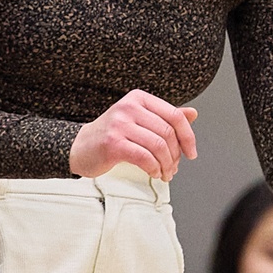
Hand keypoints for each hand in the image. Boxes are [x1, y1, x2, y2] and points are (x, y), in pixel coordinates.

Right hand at [70, 89, 197, 180]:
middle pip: (167, 132)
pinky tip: (153, 173)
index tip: (191, 152)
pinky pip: (145, 157)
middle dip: (176, 155)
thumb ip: (165, 117)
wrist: (80, 146)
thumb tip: (193, 113)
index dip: (188, 136)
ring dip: (166, 165)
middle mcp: (129, 107)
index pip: (174, 115)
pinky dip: (154, 168)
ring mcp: (120, 124)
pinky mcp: (113, 143)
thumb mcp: (139, 120)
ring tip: (165, 173)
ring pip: (158, 146)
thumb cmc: (111, 135)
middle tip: (174, 167)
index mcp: (139, 98)